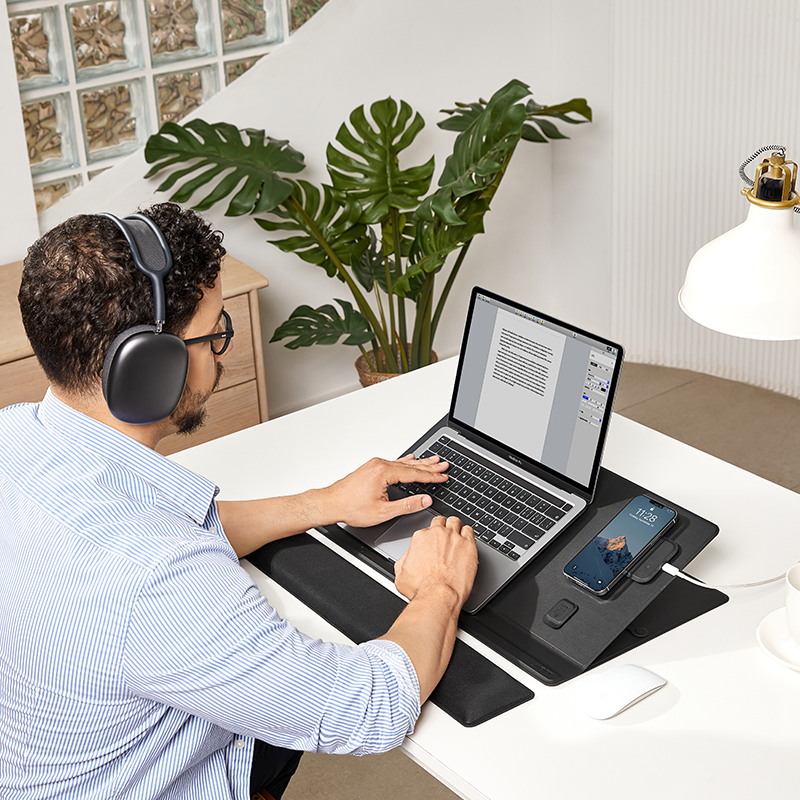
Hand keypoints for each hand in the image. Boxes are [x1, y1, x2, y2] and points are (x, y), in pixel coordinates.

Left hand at [322, 455, 448, 527]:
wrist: (331, 503)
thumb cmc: (351, 507)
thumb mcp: (383, 511)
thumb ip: (407, 505)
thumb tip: (424, 500)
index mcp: (384, 472)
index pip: (414, 474)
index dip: (431, 477)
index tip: (443, 477)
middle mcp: (380, 464)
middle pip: (411, 465)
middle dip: (430, 466)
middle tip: (444, 465)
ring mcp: (375, 465)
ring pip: (403, 463)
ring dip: (420, 463)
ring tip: (433, 460)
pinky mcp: (372, 468)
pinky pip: (394, 462)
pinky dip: (406, 462)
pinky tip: (411, 459)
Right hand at [394, 515, 476, 607]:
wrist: (438, 597)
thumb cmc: (421, 589)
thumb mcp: (401, 575)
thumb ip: (404, 560)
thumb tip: (408, 556)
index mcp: (421, 538)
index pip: (427, 530)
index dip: (430, 539)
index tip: (433, 545)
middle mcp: (437, 534)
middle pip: (441, 522)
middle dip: (443, 529)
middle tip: (445, 539)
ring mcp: (454, 538)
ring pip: (456, 522)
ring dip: (456, 528)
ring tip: (457, 537)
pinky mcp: (468, 545)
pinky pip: (469, 531)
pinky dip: (468, 534)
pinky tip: (467, 541)